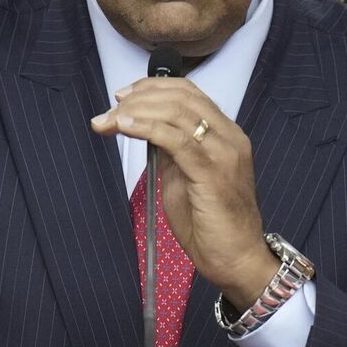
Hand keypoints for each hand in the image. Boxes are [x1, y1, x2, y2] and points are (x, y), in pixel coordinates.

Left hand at [90, 77, 280, 305]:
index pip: (189, 92)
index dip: (152, 87)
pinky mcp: (213, 173)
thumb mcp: (185, 177)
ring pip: (177, 113)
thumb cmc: (211, 224)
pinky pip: (177, 140)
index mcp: (226, 134)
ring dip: (136, 111)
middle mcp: (229, 137)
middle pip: (181, 97)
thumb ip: (170, 150)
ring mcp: (224, 153)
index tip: (122, 96)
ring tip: (109, 119)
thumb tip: (145, 129)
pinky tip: (124, 126)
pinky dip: (147, 127)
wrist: (237, 259)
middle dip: (139, 98)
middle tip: (109, 110)